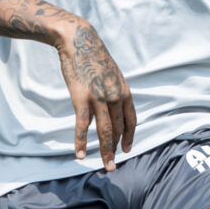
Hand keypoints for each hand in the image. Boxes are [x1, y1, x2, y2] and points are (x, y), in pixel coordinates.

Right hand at [56, 19, 135, 168]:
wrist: (79, 41)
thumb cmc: (93, 58)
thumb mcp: (112, 74)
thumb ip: (115, 92)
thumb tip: (114, 107)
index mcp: (124, 92)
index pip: (131, 121)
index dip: (129, 137)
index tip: (126, 150)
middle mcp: (115, 97)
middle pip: (118, 130)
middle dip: (116, 151)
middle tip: (113, 166)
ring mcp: (99, 99)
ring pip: (104, 132)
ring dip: (105, 152)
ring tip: (105, 167)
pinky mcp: (82, 100)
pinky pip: (82, 126)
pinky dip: (81, 143)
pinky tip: (81, 155)